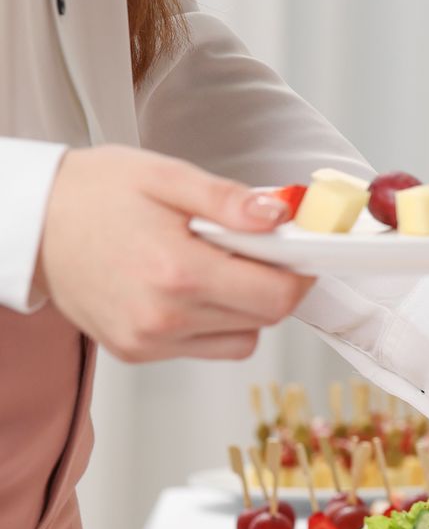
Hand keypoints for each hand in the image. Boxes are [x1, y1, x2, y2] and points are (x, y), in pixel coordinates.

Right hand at [35, 145, 312, 361]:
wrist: (29, 224)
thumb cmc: (93, 193)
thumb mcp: (165, 177)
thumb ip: (228, 200)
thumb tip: (280, 215)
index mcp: (177, 272)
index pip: (277, 296)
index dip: (300, 273)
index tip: (298, 250)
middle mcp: (163, 318)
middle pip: (265, 318)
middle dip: (275, 283)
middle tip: (255, 248)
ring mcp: (148, 341)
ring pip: (240, 338)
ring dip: (246, 306)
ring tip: (215, 265)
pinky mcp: (136, 352)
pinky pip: (205, 346)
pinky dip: (214, 321)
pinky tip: (189, 286)